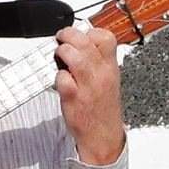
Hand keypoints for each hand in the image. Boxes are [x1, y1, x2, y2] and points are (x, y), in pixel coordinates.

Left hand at [51, 25, 125, 165]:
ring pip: (73, 56)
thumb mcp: (109, 81)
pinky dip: (57, 76)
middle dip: (69, 35)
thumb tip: (80, 45)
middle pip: (85, 41)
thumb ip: (97, 62)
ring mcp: (87, 86)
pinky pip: (62, 78)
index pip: (105, 37)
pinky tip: (60, 80)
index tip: (81, 35)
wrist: (103, 136)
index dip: (90, 32)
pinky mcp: (73, 98)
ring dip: (62, 51)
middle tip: (61, 39)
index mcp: (111, 68)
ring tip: (59, 56)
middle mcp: (100, 74)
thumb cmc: (103, 109)